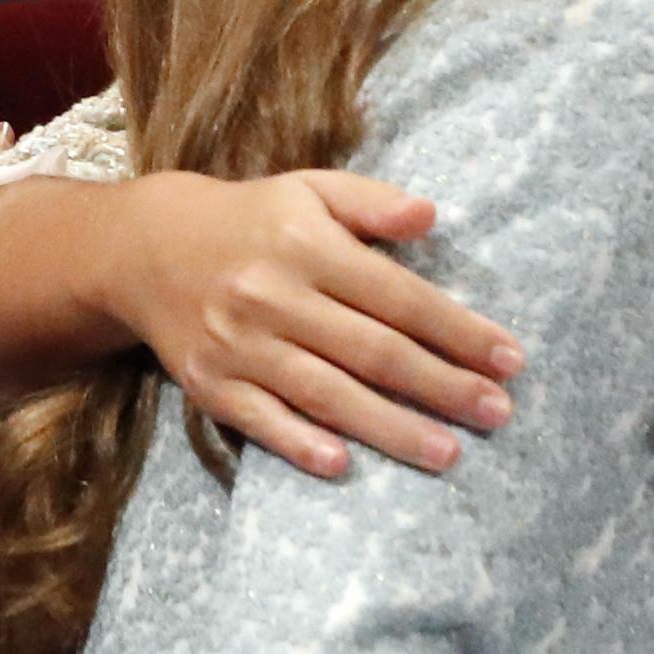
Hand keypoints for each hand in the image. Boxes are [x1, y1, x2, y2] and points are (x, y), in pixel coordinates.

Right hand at [108, 170, 521, 480]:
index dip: (457, 330)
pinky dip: (299, 442)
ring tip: (449, 452)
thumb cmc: (249, 221)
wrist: (143, 250)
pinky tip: (343, 464)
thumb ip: (370, 202)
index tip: (509, 360)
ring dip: (390, 427)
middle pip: (372, 350)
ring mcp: (239, 345)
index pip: (397, 295)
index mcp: (305, 245)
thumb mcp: (307, 190)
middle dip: (442, 385)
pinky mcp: (210, 384)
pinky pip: (260, 419)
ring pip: (325, 392)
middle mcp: (273, 296)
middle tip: (498, 414)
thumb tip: (431, 215)